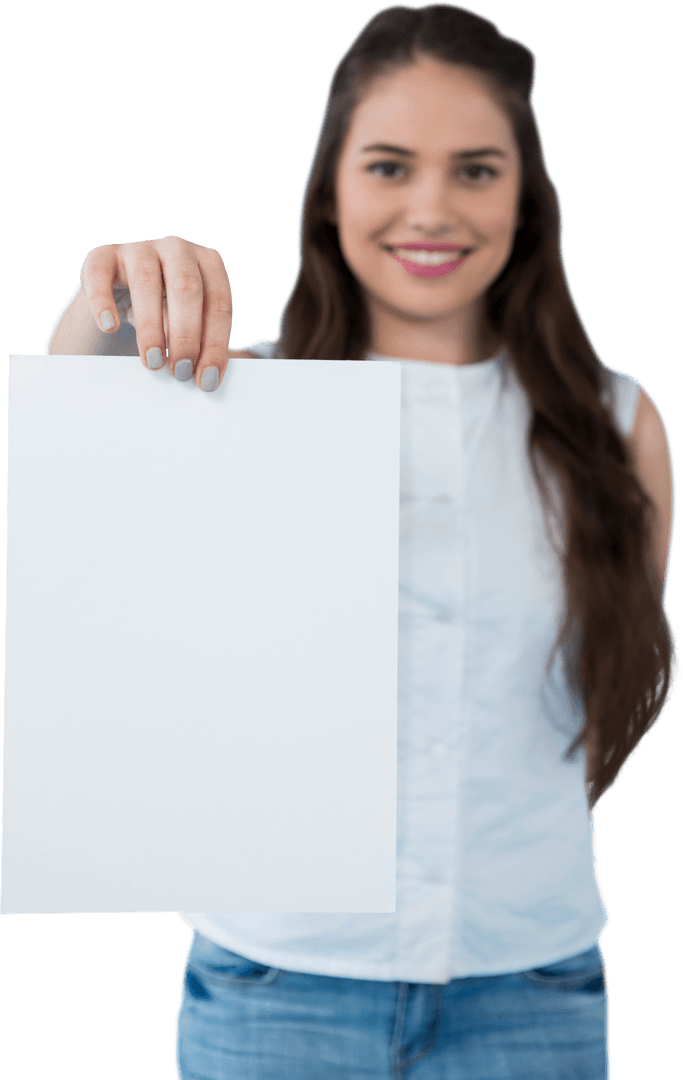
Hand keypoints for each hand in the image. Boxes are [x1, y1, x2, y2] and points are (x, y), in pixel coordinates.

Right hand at [79, 236, 233, 390]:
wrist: (120, 298)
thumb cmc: (167, 316)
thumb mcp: (192, 325)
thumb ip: (205, 343)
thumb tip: (212, 379)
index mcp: (209, 263)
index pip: (219, 303)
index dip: (216, 344)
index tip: (206, 380)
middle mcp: (177, 248)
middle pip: (187, 289)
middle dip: (186, 336)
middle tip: (180, 373)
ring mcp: (139, 248)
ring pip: (146, 281)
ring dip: (151, 326)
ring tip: (152, 362)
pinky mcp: (103, 255)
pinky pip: (99, 272)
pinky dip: (103, 301)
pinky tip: (110, 326)